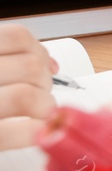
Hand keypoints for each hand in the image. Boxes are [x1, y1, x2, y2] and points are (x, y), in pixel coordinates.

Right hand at [0, 22, 56, 150]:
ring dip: (43, 107)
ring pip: (26, 96)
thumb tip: (47, 64)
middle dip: (45, 82)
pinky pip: (9, 132)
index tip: (43, 66)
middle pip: (29, 67)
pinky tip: (33, 132)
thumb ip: (3, 59)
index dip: (38, 52)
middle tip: (40, 93)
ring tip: (38, 113)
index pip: (17, 37)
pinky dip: (32, 132)